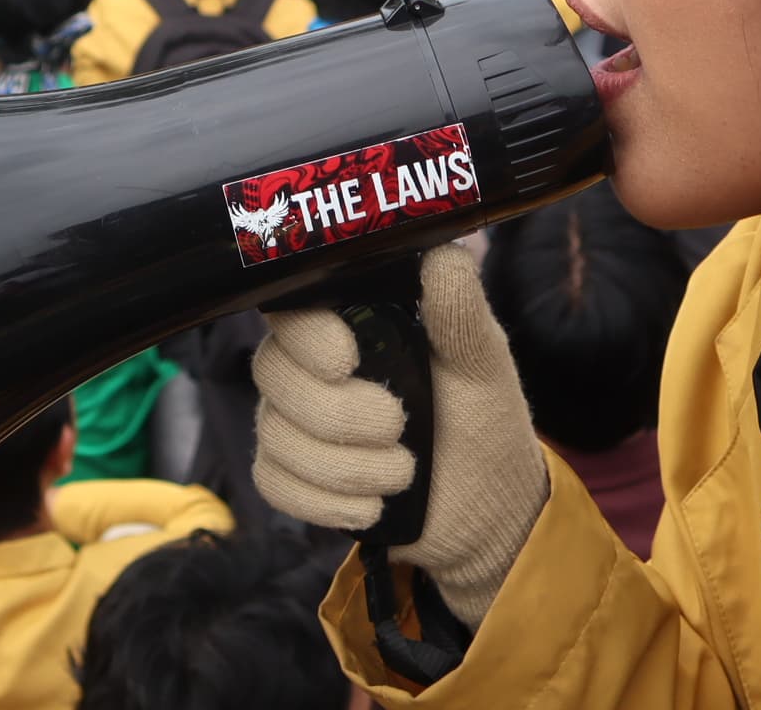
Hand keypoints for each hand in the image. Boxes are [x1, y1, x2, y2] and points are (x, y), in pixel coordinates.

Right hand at [253, 245, 546, 629]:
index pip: (292, 309)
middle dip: (341, 413)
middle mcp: (309, 365)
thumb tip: (444, 253)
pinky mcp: (290, 474)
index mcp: (350, 323)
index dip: (307, 336)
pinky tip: (374, 503)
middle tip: (399, 426)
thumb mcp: (481, 364)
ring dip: (347, 466)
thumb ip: (459, 313)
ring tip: (403, 471)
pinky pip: (274, 482)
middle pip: (274, 373)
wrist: (486, 506)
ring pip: (274, 433)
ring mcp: (293, 420)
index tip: (348, 359)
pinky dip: (327, 500)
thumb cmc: (481, 418)